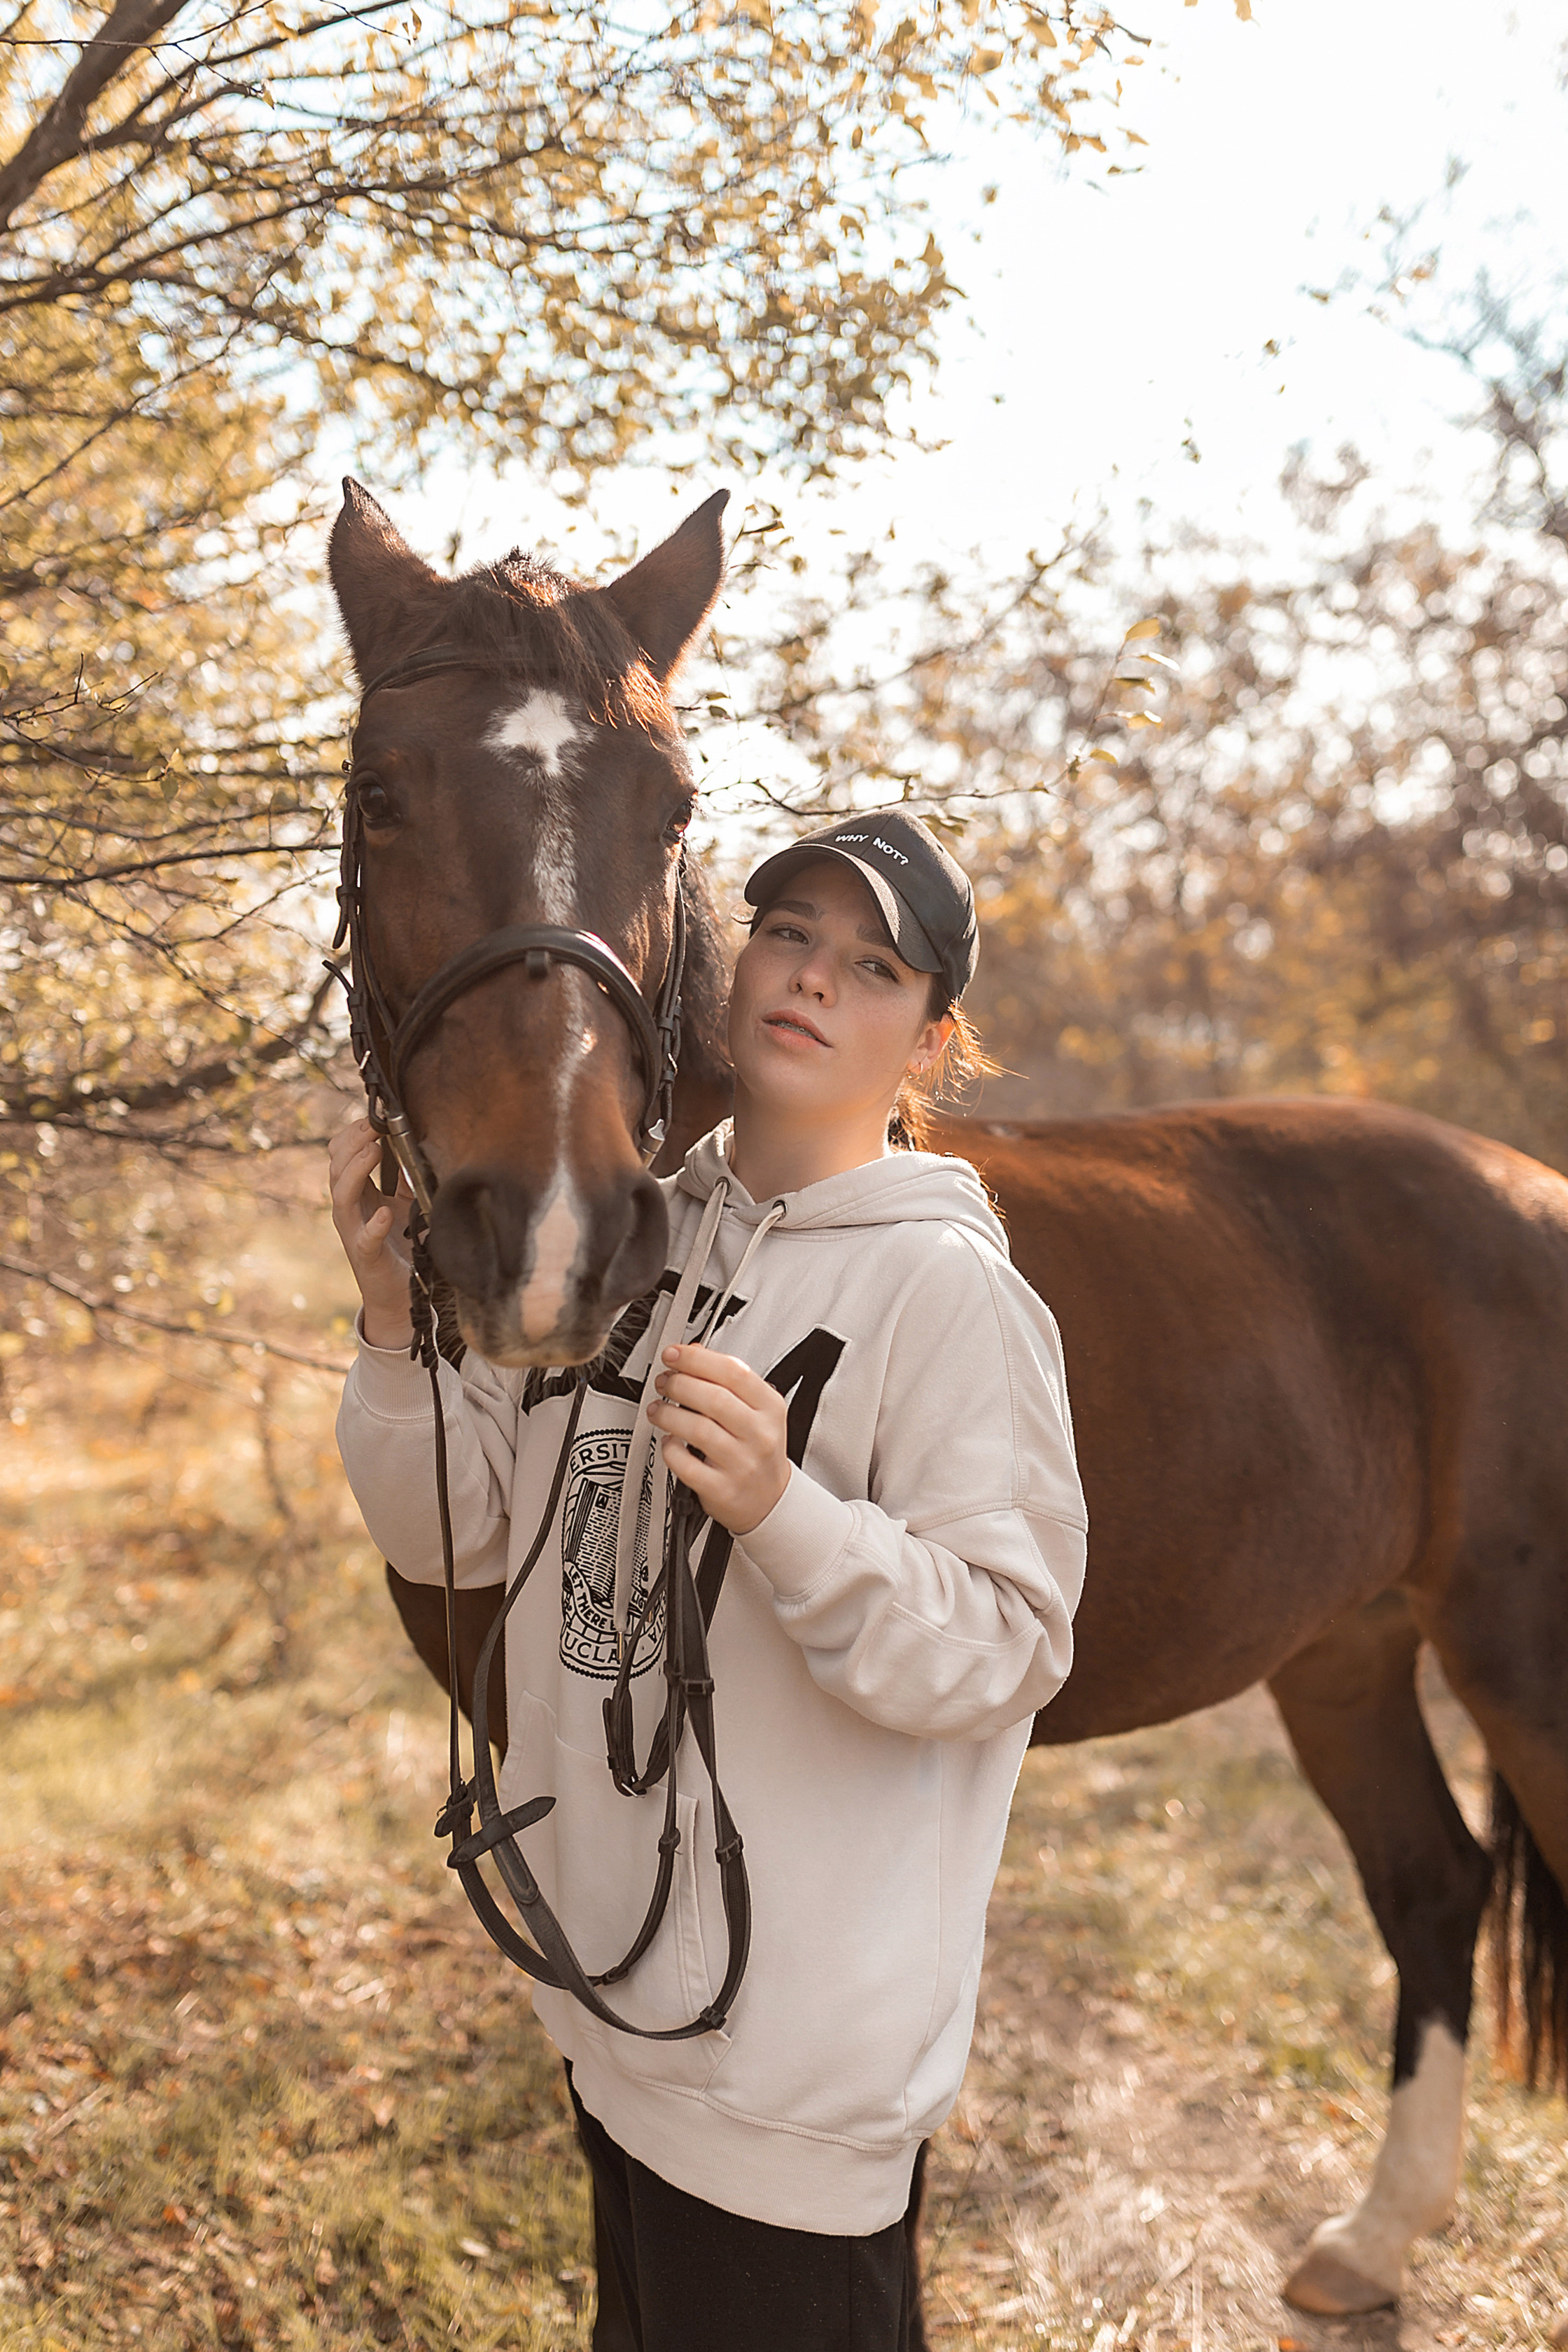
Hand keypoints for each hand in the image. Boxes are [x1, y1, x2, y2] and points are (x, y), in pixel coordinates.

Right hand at [328, 1116, 413, 1349]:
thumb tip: (417, 1144)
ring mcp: (354, 1233)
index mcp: (357, 1194)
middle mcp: (349, 1210)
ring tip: (373, 1151)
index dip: (351, 1135)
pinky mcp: (366, 1256)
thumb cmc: (401, 1245)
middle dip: (352, 1143)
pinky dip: (373, 1225)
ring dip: (355, 1171)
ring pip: (341, 1196)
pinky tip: (384, 1213)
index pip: (341, 1156)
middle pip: (336, 1169)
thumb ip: (407, 1178)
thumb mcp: (407, 1204)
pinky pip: (364, 1239)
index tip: (373, 1118)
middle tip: (373, 1127)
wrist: (399, 1294)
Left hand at [648, 1343, 789, 1536]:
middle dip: (679, 1384)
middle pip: (714, 1398)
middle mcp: (759, 1435)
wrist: (770, 1500)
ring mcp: (742, 1464)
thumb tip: (692, 1352)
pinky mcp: (722, 1489)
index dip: (698, 1359)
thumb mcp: (757, 1410)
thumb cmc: (758, 1451)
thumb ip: (727, 1380)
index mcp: (770, 1408)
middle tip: (663, 1382)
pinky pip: (687, 1465)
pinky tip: (668, 1442)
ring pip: (698, 1429)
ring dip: (668, 1413)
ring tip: (657, 1409)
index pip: (734, 1372)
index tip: (674, 1354)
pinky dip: (670, 1450)